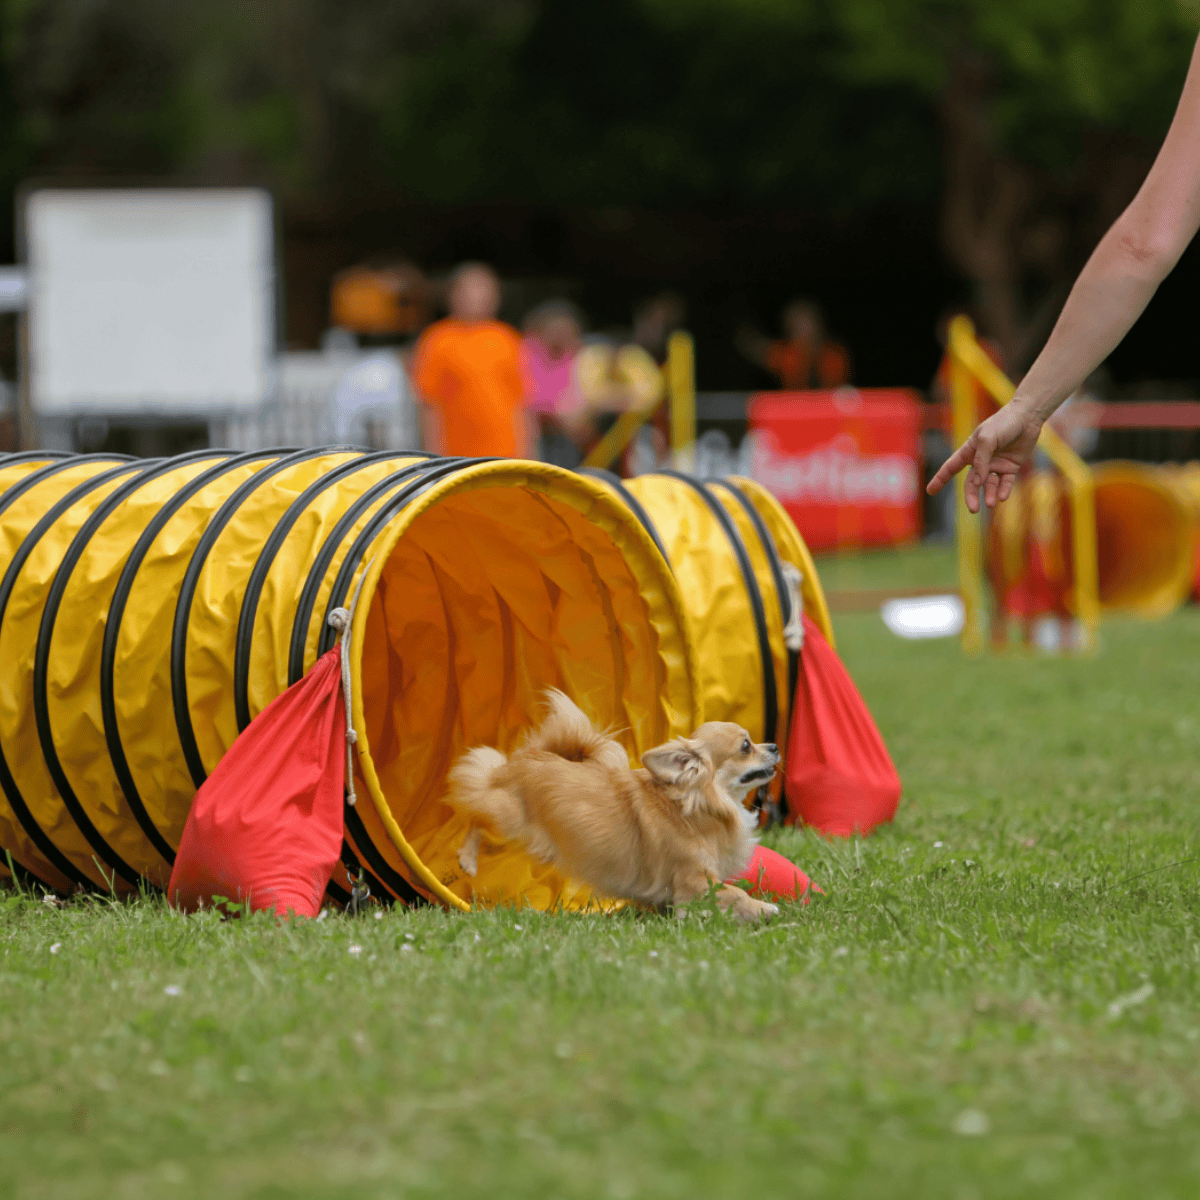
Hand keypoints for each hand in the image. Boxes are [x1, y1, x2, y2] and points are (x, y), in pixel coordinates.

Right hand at [925, 400, 1043, 511]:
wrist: (1027, 417)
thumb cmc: (1003, 423)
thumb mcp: (987, 439)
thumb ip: (981, 460)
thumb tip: (979, 482)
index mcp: (969, 451)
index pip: (951, 467)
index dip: (940, 479)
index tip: (930, 491)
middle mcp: (981, 461)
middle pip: (972, 483)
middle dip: (971, 496)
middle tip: (973, 509)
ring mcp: (996, 465)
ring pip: (989, 485)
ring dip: (989, 495)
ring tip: (991, 503)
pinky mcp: (1011, 467)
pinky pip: (1006, 483)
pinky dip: (1003, 490)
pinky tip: (1002, 497)